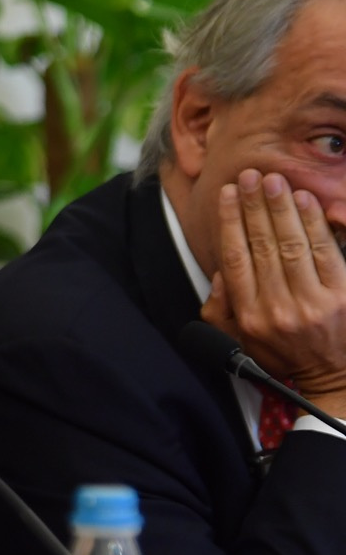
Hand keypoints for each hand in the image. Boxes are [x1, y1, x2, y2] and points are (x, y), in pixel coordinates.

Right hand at [202, 169, 345, 414]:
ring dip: (281, 208)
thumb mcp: (236, 341)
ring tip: (274, 181)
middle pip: (262, 245)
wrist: (332, 377)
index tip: (228, 195)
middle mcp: (277, 308)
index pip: (235, 259)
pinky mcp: (341, 295)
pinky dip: (313, 222)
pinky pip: (324, 251)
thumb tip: (222, 272)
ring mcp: (311, 302)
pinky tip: (304, 200)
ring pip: (291, 244)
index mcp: (248, 316)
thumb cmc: (283, 355)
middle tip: (250, 176)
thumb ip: (220, 308)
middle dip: (254, 206)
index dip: (230, 222)